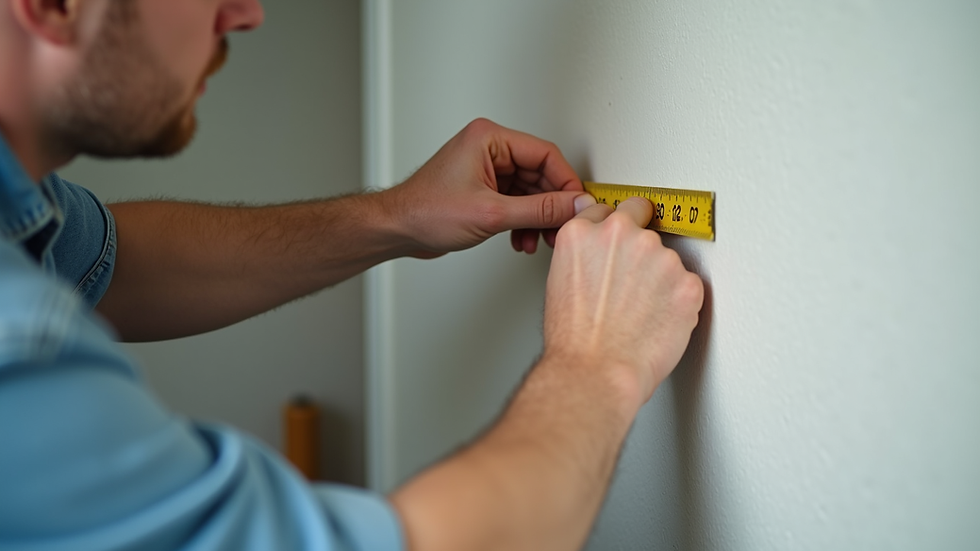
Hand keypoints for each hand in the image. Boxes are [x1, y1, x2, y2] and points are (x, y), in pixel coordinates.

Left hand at [382, 119, 594, 256]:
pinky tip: (521, 239)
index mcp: (490, 139)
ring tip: (538, 240)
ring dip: (537, 218)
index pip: (546, 155)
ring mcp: (486, 169)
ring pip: (530, 192)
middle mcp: (489, 149)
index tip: (578, 206)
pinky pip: (516, 201)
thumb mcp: (492, 213)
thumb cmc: (426, 212)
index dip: (566, 183)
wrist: (397, 230)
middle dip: (550, 207)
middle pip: (540, 174)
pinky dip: (522, 221)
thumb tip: (573, 205)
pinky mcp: (483, 188)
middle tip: (560, 229)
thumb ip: (539, 210)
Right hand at [542, 197, 704, 404]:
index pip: (610, 210)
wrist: (596, 372)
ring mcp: (658, 256)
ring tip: (640, 313)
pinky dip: (678, 302)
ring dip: (660, 278)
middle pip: (642, 219)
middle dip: (640, 242)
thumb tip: (600, 254)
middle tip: (634, 277)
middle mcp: (621, 234)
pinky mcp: (687, 282)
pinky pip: (688, 286)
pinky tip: (657, 321)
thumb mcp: (560, 281)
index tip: (620, 243)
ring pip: (666, 257)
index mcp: (584, 232)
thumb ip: (584, 253)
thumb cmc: (574, 340)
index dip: (616, 228)